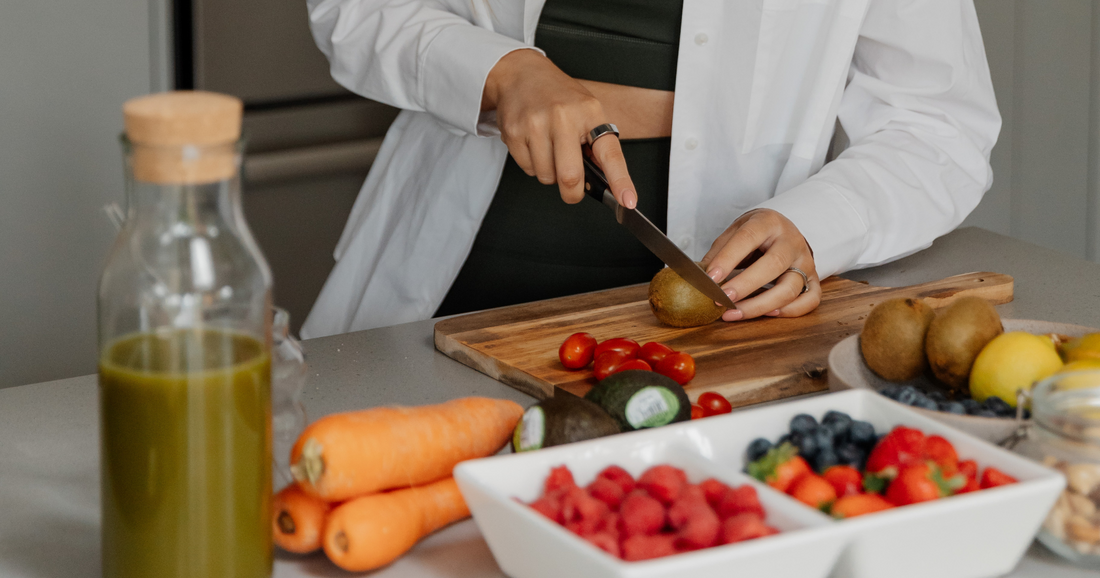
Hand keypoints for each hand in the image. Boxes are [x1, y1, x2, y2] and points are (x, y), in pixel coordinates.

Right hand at [481, 50, 636, 207]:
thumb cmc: (559, 96)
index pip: (609, 153)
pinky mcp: (514, 132)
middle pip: (570, 177)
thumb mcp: (587, 111)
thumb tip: (606, 182)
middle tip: (573, 190)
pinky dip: (533, 165)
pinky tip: (534, 145)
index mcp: (589, 112)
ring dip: (550, 174)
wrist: (521, 74)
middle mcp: (563, 117)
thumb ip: (596, 145)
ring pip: (546, 177)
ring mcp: (535, 124)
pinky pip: (527, 169)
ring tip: (549, 150)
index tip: (628, 201)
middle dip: (572, 192)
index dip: (620, 180)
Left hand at [700, 209, 819, 320]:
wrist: (782, 230)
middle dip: (745, 285)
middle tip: (722, 299)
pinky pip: (810, 299)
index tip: (711, 277)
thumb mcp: (736, 231)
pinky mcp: (813, 279)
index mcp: (769, 222)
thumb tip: (701, 275)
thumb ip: (720, 251)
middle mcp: (791, 241)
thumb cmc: (756, 233)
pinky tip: (769, 314)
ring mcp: (805, 261)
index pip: (748, 238)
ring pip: (791, 287)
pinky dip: (792, 311)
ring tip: (735, 313)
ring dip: (762, 305)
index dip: (728, 259)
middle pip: (774, 265)